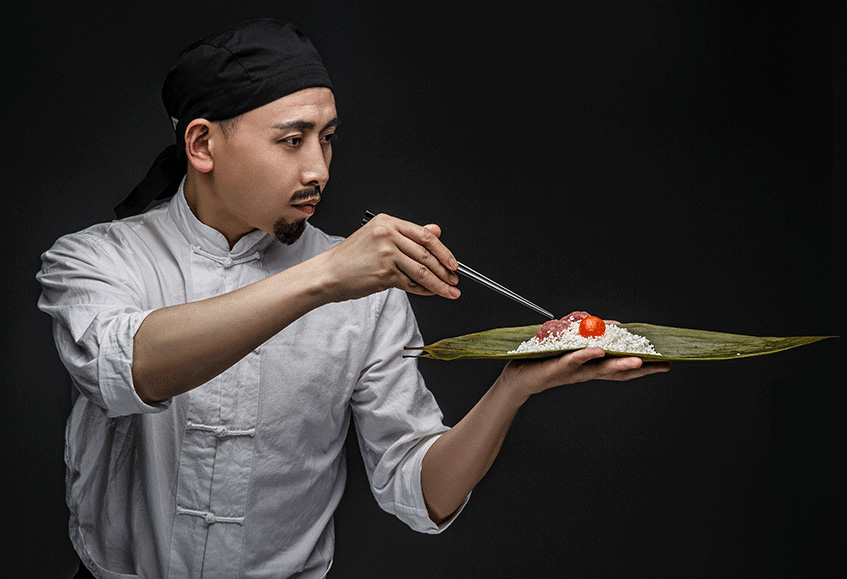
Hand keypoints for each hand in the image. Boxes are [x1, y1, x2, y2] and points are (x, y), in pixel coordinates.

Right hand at [318, 212, 460, 301]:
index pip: (424, 235)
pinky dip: (424, 290)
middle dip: (444, 269)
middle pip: (426, 253)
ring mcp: (386, 253)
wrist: (329, 274)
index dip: (442, 250)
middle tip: (455, 278)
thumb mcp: (378, 238)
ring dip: (439, 283)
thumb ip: (407, 235)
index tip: (452, 262)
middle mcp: (388, 234)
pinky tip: (431, 293)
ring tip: (450, 290)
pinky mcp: (385, 273)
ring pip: (422, 270)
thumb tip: (436, 231)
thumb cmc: (351, 258)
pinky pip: (411, 283)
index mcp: (387, 222)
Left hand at [498, 347, 669, 399]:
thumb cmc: (541, 360)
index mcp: (590, 366)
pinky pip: (572, 360)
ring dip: (618, 364)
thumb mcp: (568, 342)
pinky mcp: (554, 368)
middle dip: (640, 368)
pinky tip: (597, 351)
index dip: (642, 365)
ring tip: (638, 361)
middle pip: (616, 371)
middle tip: (662, 365)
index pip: (619, 366)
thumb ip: (586, 333)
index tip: (663, 362)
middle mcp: (584, 371)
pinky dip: (585, 355)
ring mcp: (571, 371)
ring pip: (598, 368)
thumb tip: (606, 323)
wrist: (515, 377)